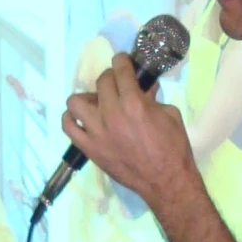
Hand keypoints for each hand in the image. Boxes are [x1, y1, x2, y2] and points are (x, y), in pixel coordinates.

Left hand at [63, 53, 199, 211]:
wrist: (166, 181)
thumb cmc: (173, 147)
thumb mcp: (169, 114)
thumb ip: (152, 98)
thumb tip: (144, 88)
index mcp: (133, 103)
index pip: (120, 70)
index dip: (122, 61)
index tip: (122, 61)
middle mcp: (111, 114)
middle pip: (101, 82)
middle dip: (110, 78)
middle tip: (117, 85)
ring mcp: (96, 132)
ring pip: (75, 102)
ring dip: (86, 98)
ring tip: (97, 104)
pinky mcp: (89, 148)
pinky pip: (68, 127)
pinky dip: (71, 119)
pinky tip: (81, 118)